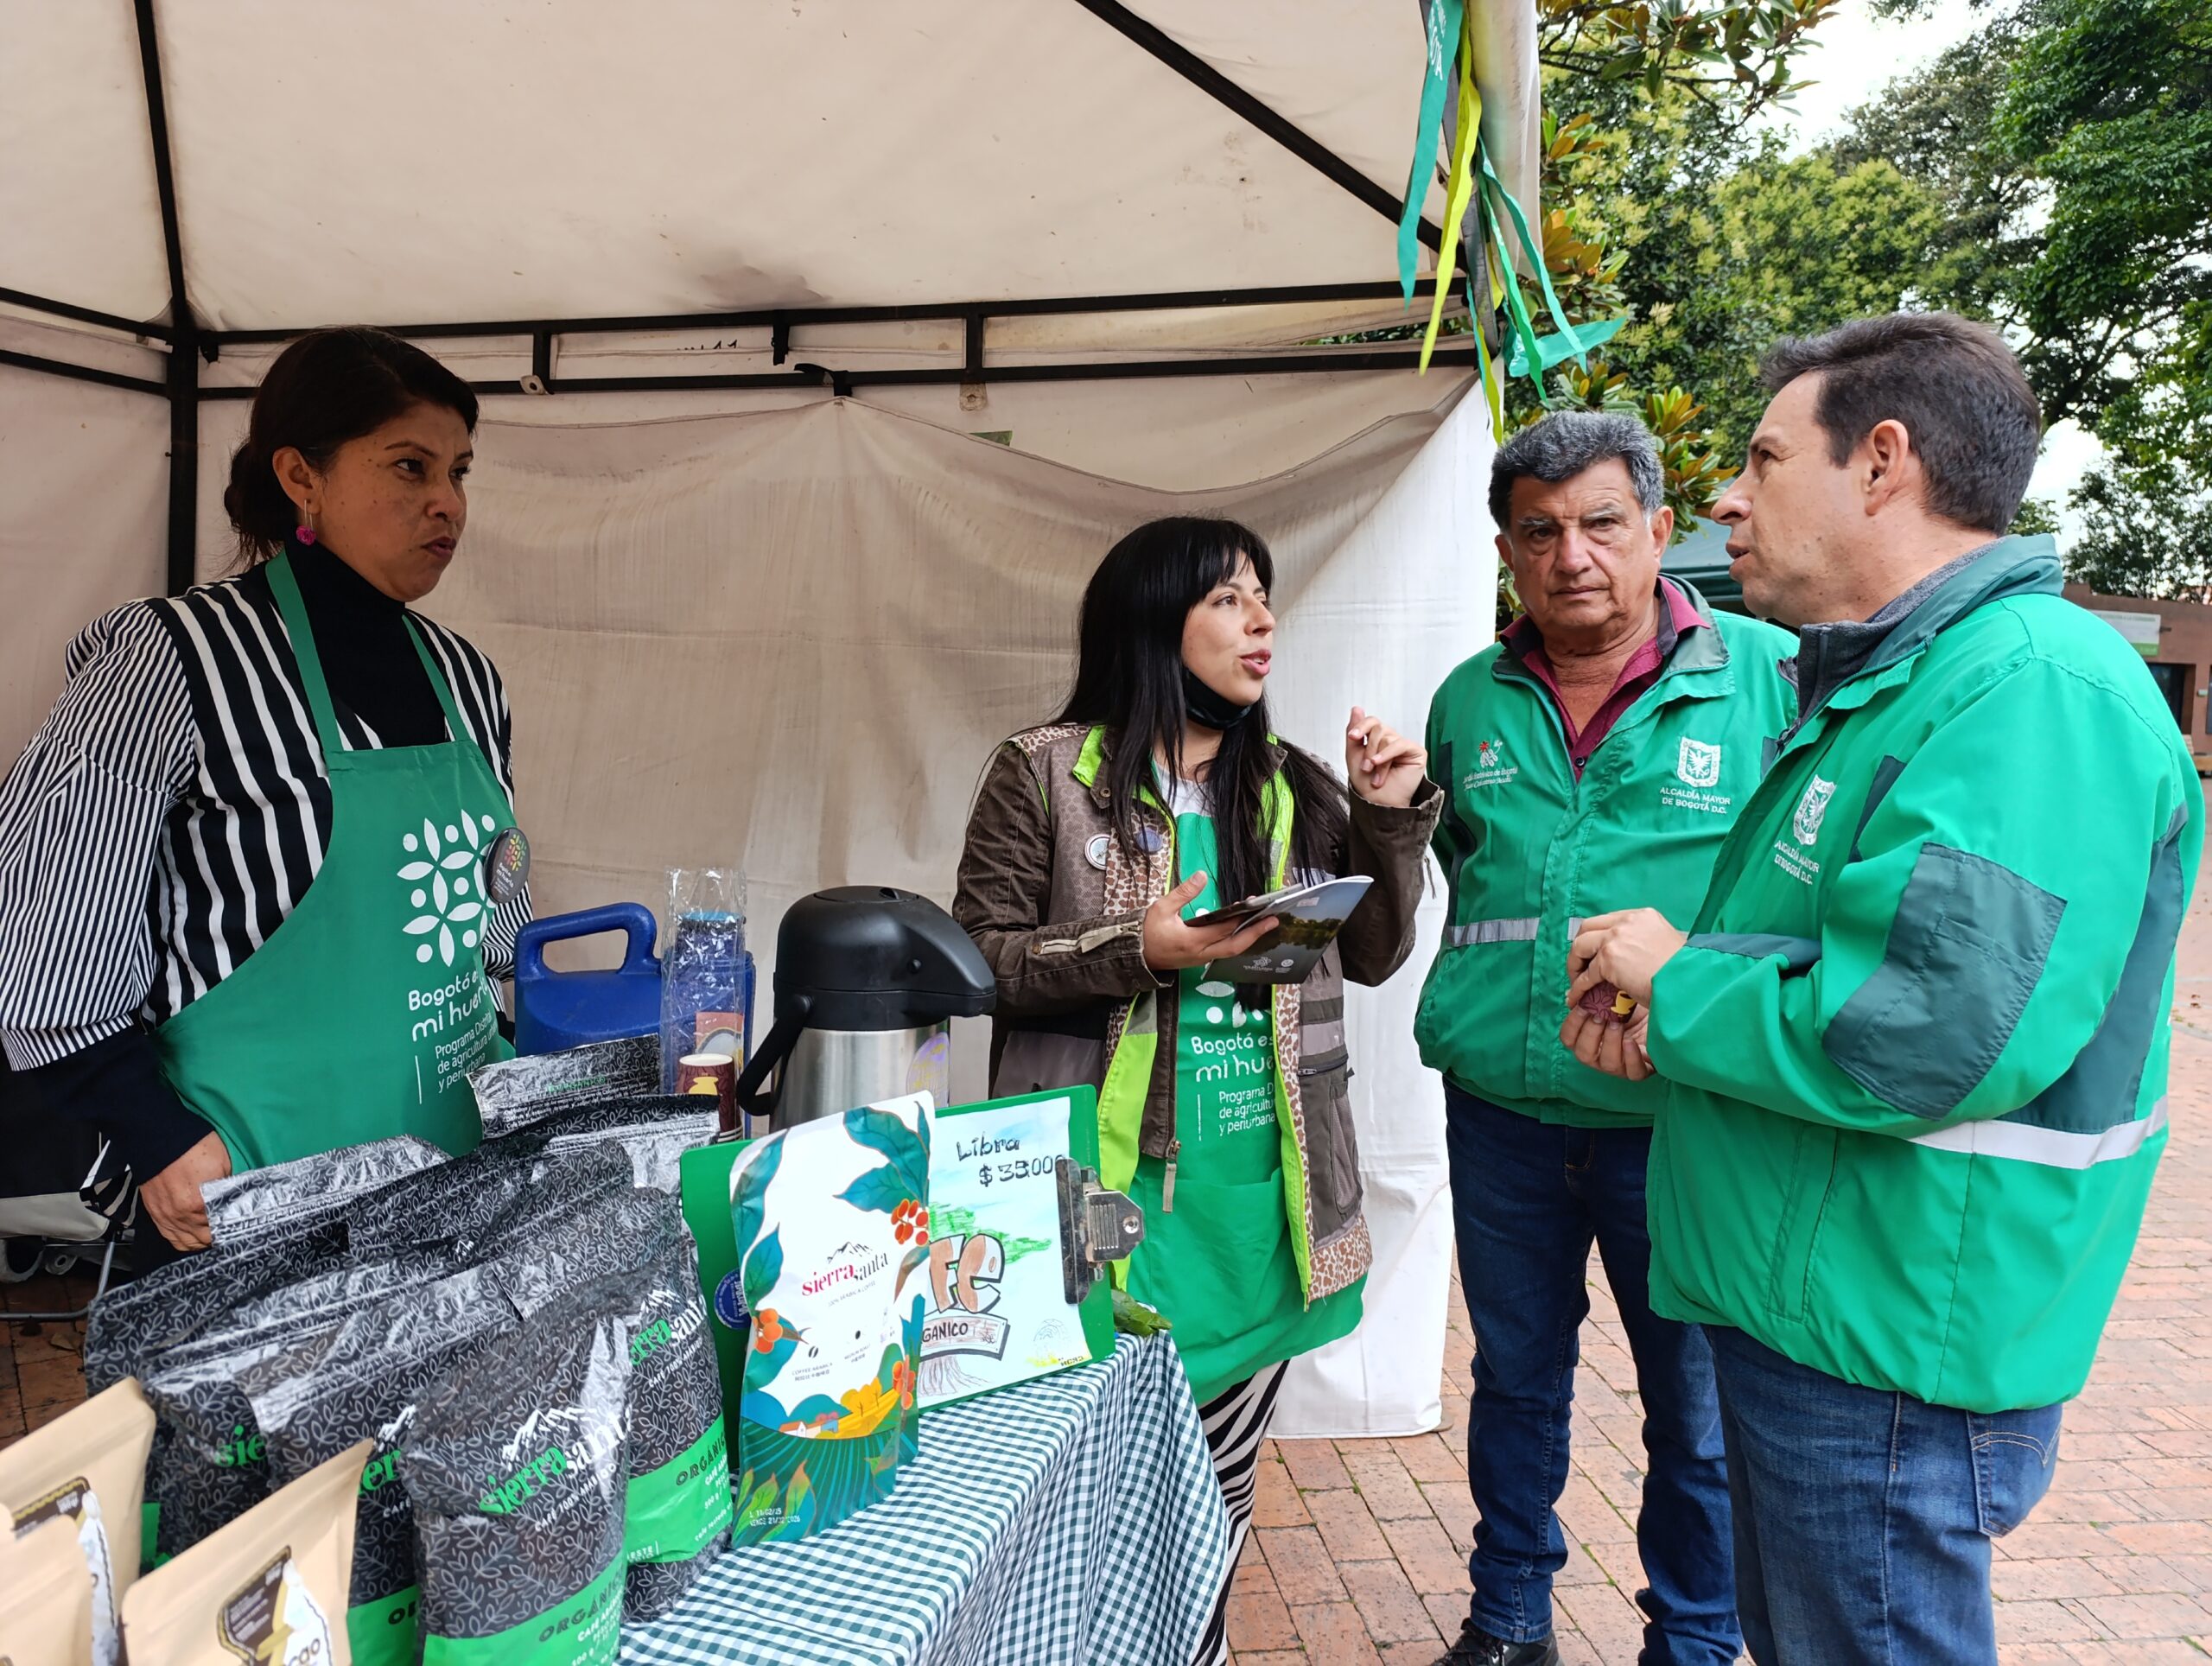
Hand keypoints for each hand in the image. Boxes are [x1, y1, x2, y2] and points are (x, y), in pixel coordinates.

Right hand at [137, 1131, 231, 1252]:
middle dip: (218, 1236)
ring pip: (186, 1243)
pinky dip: (183, 1240)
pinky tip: (193, 1236)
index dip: (232, 1228)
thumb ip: (228, 1188)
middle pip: (204, 1239)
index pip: (221, 1227)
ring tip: (213, 1236)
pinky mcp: (155, 1213)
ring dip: (201, 1241)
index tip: (241, 1226)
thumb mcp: (223, 1164)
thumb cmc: (191, 1145)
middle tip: (230, 1231)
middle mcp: (180, 1215)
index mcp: (198, 1204)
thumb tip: (235, 1201)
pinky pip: (170, 1237)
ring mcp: (165, 1216)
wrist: (157, 1136)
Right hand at [1141, 872, 1279, 972]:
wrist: (1134, 955)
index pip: (1223, 929)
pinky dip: (1237, 942)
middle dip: (1256, 933)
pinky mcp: (1199, 959)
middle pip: (1235, 947)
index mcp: (1192, 940)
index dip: (1241, 917)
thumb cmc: (1146, 931)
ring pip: (1230, 951)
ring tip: (1263, 924)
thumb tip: (1201, 875)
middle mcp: (1201, 953)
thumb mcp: (1162, 908)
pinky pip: (1223, 952)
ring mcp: (1201, 959)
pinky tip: (1244, 931)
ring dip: (1249, 938)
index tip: (1254, 905)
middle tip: (1273, 921)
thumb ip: (1184, 892)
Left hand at [1346, 707, 1426, 807]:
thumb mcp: (1354, 755)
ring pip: (1387, 737)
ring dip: (1377, 758)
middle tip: (1366, 767)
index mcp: (1378, 739)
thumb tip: (1356, 709)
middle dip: (1368, 749)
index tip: (1353, 737)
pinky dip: (1387, 755)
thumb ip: (1355, 732)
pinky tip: (1379, 764)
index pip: (1372, 722)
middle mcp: (1391, 740)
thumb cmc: (1366, 783)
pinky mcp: (1416, 752)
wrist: (1378, 802)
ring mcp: (1404, 745)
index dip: (1361, 726)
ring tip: (1375, 774)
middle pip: (1378, 728)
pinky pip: (1400, 744)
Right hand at [1560, 1003, 1653, 1081]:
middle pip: (1584, 1055)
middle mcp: (1601, 1055)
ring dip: (1610, 1042)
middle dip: (1590, 1033)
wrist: (1662, 1008)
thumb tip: (1570, 994)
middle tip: (1600, 1015)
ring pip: (1607, 1064)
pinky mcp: (1642, 1069)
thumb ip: (1590, 997)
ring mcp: (1621, 1066)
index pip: (1569, 1039)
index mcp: (1588, 1039)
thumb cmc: (1633, 1004)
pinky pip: (1633, 1073)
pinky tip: (1631, 1041)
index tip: (1582, 1007)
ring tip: (1618, 1024)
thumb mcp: (1610, 997)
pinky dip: (1630, 1057)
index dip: (1572, 1024)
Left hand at [1566, 908, 1687, 1008]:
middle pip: (1588, 928)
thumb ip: (1644, 943)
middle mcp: (1626, 921)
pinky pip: (1586, 974)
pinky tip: (1577, 998)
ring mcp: (1615, 938)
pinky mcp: (1608, 959)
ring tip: (1576, 981)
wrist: (1689, 982)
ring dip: (1574, 964)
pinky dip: (1578, 987)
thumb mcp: (1666, 945)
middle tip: (1580, 966)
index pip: (1609, 920)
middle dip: (1580, 947)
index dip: (1597, 937)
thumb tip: (1629, 957)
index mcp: (1642, 915)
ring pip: (1580, 946)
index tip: (1593, 953)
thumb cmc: (1684, 970)